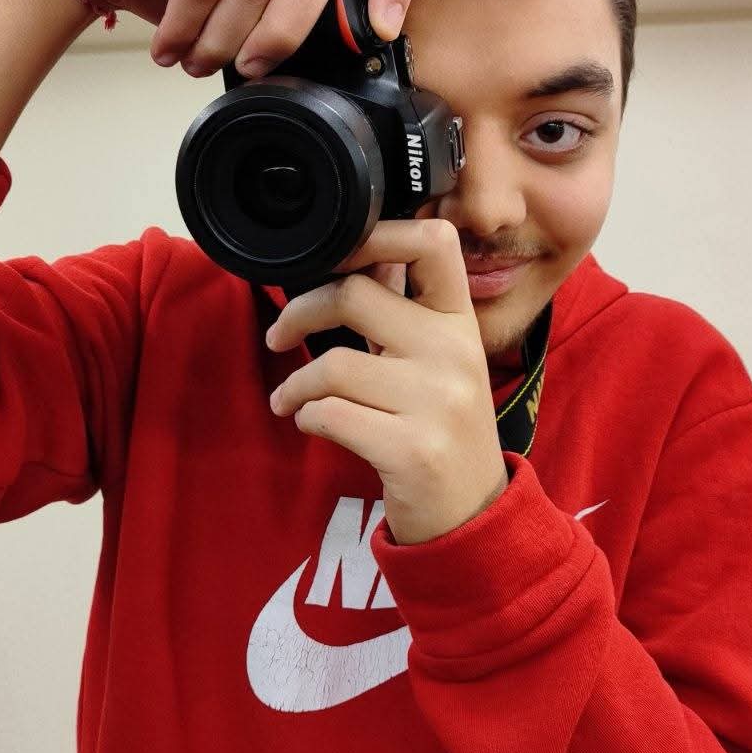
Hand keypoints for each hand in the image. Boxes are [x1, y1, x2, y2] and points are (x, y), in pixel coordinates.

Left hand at [265, 219, 509, 545]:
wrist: (471, 517)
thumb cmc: (442, 434)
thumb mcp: (441, 364)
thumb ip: (403, 316)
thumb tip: (350, 264)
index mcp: (460, 323)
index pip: (432, 242)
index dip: (374, 235)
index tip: (332, 258)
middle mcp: (454, 353)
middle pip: (355, 295)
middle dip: (299, 313)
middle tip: (280, 336)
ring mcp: (437, 402)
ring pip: (332, 365)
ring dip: (295, 384)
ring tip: (290, 400)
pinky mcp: (412, 449)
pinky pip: (330, 415)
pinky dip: (307, 418)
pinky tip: (312, 424)